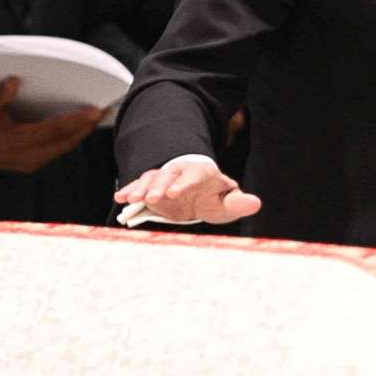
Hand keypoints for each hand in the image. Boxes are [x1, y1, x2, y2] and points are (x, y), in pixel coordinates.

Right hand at [0, 78, 103, 174]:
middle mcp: (26, 156)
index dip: (77, 120)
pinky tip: (78, 126)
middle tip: (105, 108)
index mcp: (16, 142)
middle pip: (65, 141)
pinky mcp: (30, 163)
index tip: (96, 110)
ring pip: (63, 147)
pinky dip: (70, 138)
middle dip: (87, 126)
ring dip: (81, 133)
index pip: (54, 130)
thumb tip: (14, 82)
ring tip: (97, 116)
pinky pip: (56, 150)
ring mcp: (29, 162)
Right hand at [114, 158, 262, 225]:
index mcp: (201, 173)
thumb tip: (256, 203)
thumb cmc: (213, 196)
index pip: (193, 176)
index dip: (183, 183)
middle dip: (158, 186)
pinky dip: (128, 190)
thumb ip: (238, 202)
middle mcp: (179, 172)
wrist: (195, 192)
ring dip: (140, 188)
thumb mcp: (227, 202)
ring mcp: (163, 178)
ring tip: (130, 199)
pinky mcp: (150, 187)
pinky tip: (119, 198)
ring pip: (150, 178)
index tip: (174, 193)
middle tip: (152, 198)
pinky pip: (138, 186)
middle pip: (167, 175)